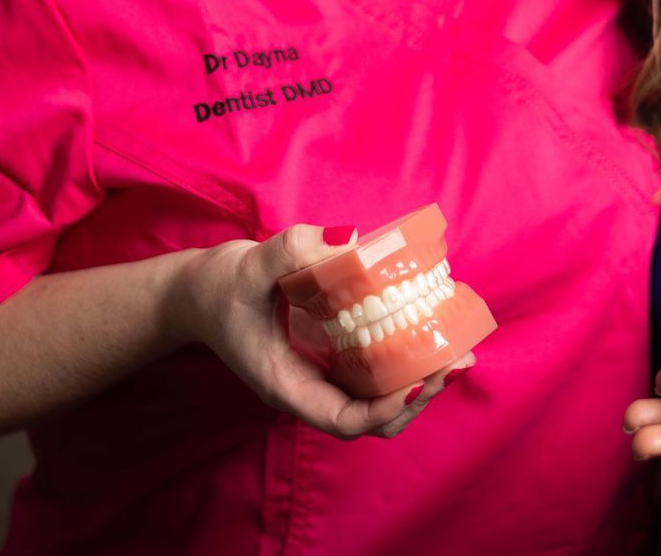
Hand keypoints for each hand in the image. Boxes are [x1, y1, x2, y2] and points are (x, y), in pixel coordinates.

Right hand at [173, 224, 472, 439]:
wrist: (201, 291)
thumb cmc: (219, 287)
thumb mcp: (249, 265)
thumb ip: (293, 250)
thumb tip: (351, 241)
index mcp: (288, 385)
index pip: (343, 420)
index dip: (385, 410)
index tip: (420, 380)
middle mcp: (311, 387)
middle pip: (372, 417)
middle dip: (418, 396)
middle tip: (456, 361)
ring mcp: (324, 371)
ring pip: (380, 396)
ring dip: (421, 379)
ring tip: (459, 350)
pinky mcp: (334, 350)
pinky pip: (377, 366)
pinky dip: (407, 354)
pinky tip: (434, 327)